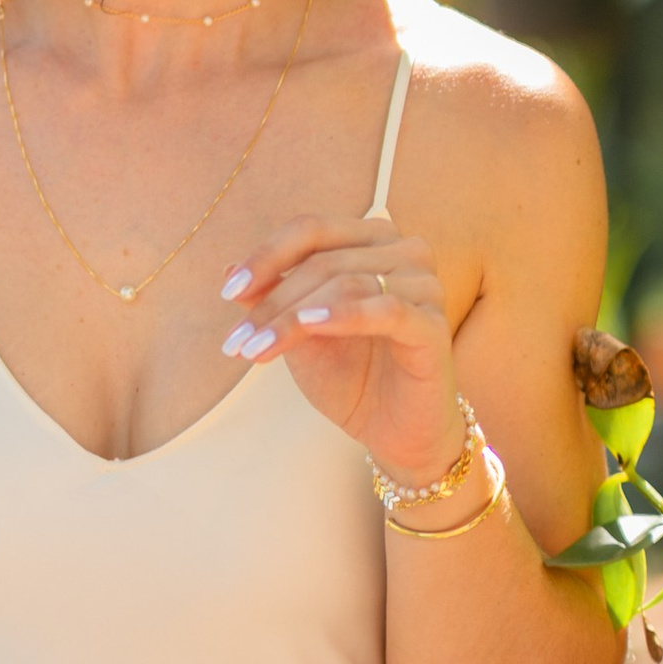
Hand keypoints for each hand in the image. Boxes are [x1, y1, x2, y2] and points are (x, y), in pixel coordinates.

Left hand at [220, 211, 462, 489]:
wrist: (396, 433)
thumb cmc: (353, 376)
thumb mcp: (301, 333)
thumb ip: (272, 298)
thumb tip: (228, 269)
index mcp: (372, 240)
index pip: (312, 230)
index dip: (266, 256)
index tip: (228, 291)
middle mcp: (405, 251)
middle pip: (323, 260)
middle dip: (272, 302)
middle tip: (236, 342)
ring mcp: (425, 286)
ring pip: (346, 284)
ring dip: (291, 317)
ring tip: (256, 349)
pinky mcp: (434, 325)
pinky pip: (387, 309)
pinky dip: (343, 315)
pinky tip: (308, 326)